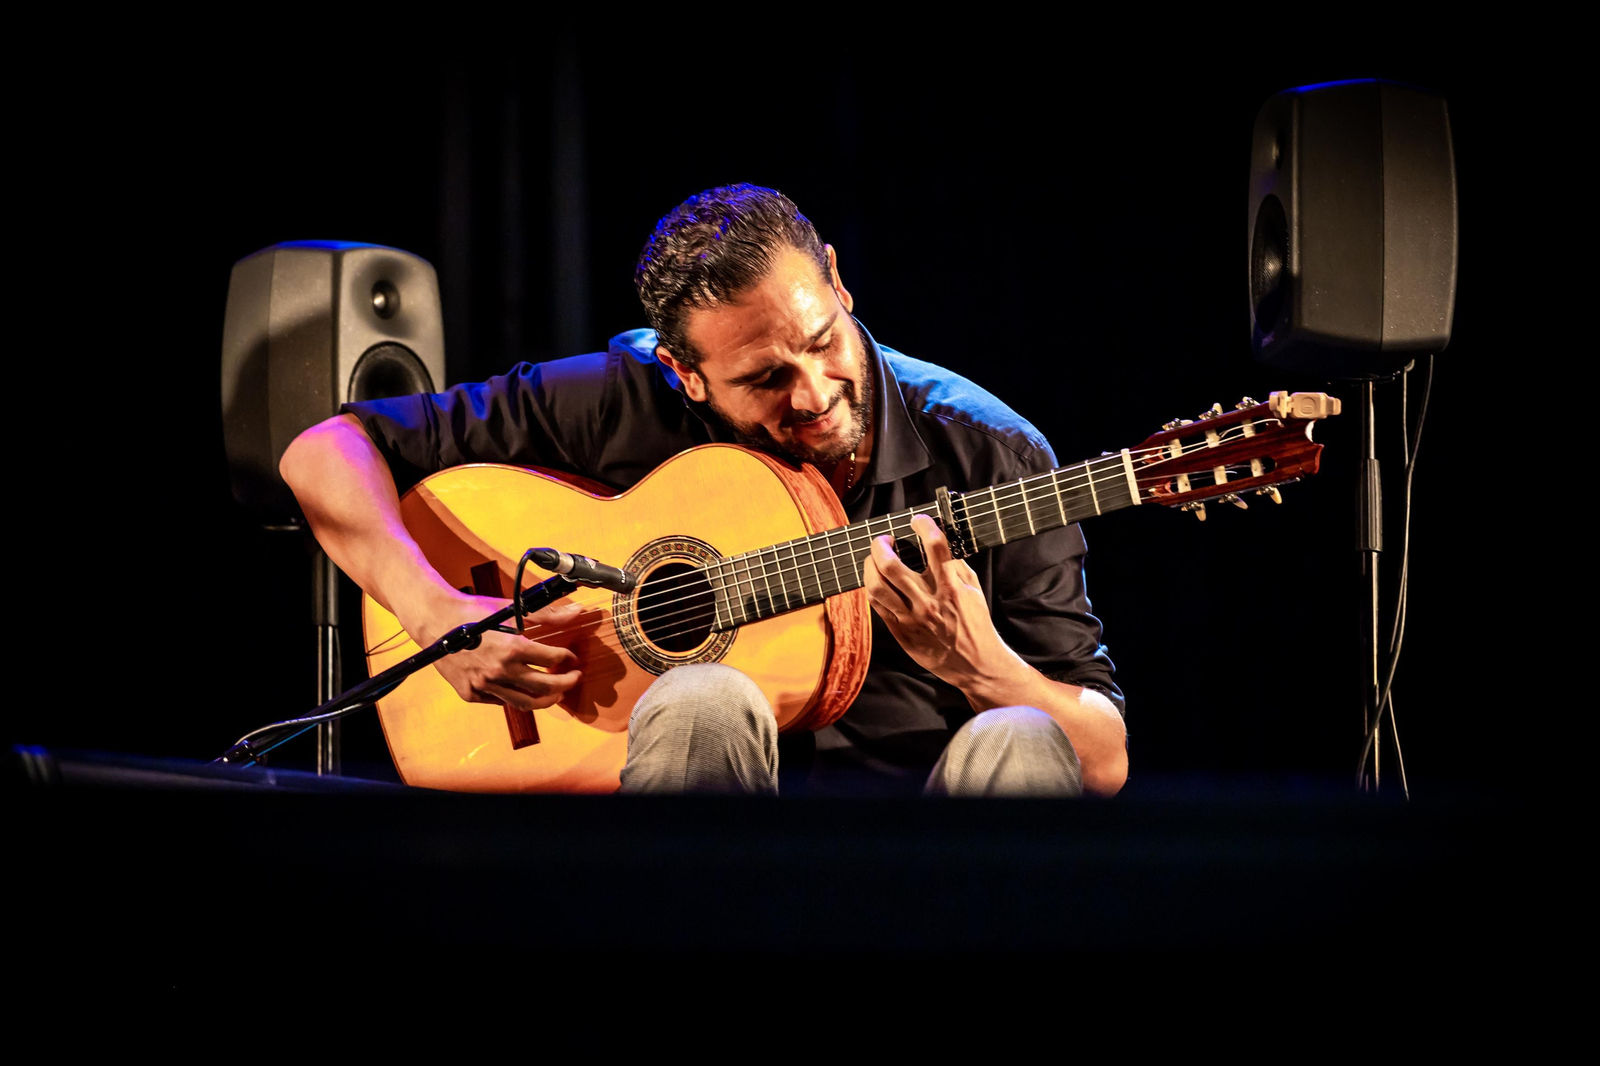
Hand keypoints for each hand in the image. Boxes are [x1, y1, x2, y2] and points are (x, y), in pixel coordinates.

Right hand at [410, 592, 584, 710]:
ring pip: (524, 703)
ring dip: (546, 699)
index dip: (567, 659)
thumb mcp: (511, 609)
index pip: (552, 659)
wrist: (435, 621)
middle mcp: (499, 671)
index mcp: (512, 648)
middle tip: (573, 678)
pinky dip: (515, 698)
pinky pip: (500, 702)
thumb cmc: (472, 612)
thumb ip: (547, 615)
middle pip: (545, 687)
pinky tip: (523, 690)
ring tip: (556, 693)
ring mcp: (484, 685)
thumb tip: (576, 612)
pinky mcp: (470, 694)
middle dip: (566, 683)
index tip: (571, 658)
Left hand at [862, 513, 1022, 691]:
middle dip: (881, 545)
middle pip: (891, 565)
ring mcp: (911, 618)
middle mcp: (929, 601)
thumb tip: (939, 541)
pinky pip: (877, 605)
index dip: (923, 525)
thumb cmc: (975, 624)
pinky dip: (873, 587)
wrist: (974, 664)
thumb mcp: (973, 590)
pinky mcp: (901, 632)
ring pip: (877, 586)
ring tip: (875, 557)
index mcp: (951, 588)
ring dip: (870, 564)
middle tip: (884, 539)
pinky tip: (876, 579)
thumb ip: (955, 565)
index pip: (935, 546)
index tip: (917, 520)